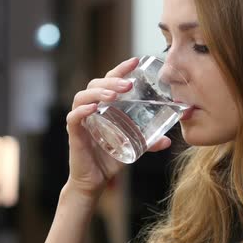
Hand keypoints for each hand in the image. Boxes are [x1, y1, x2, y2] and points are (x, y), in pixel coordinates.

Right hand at [64, 57, 171, 200]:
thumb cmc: (111, 158)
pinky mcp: (74, 134)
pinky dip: (82, 111)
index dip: (121, 69)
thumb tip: (168, 140)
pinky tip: (93, 108)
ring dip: (98, 92)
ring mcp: (81, 120)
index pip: (109, 80)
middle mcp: (90, 108)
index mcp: (104, 106)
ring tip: (113, 94)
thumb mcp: (134, 146)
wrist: (95, 181)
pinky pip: (73, 118)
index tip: (136, 60)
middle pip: (96, 84)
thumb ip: (149, 141)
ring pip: (82, 96)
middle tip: (128, 83)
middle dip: (112, 79)